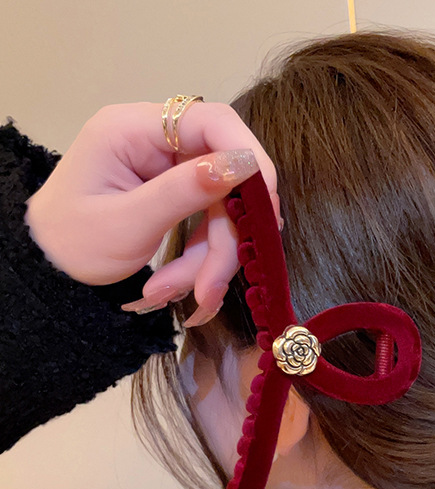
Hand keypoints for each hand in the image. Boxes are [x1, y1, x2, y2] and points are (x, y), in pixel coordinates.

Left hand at [24, 101, 280, 326]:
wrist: (49, 270)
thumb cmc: (72, 244)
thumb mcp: (128, 224)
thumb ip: (185, 192)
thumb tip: (245, 166)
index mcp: (133, 129)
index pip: (211, 122)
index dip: (249, 159)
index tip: (265, 208)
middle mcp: (156, 142)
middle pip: (224, 178)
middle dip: (224, 239)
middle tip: (210, 286)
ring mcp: (168, 170)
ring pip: (222, 210)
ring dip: (212, 260)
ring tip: (188, 299)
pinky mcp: (177, 195)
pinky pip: (210, 225)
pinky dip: (203, 262)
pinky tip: (180, 290)